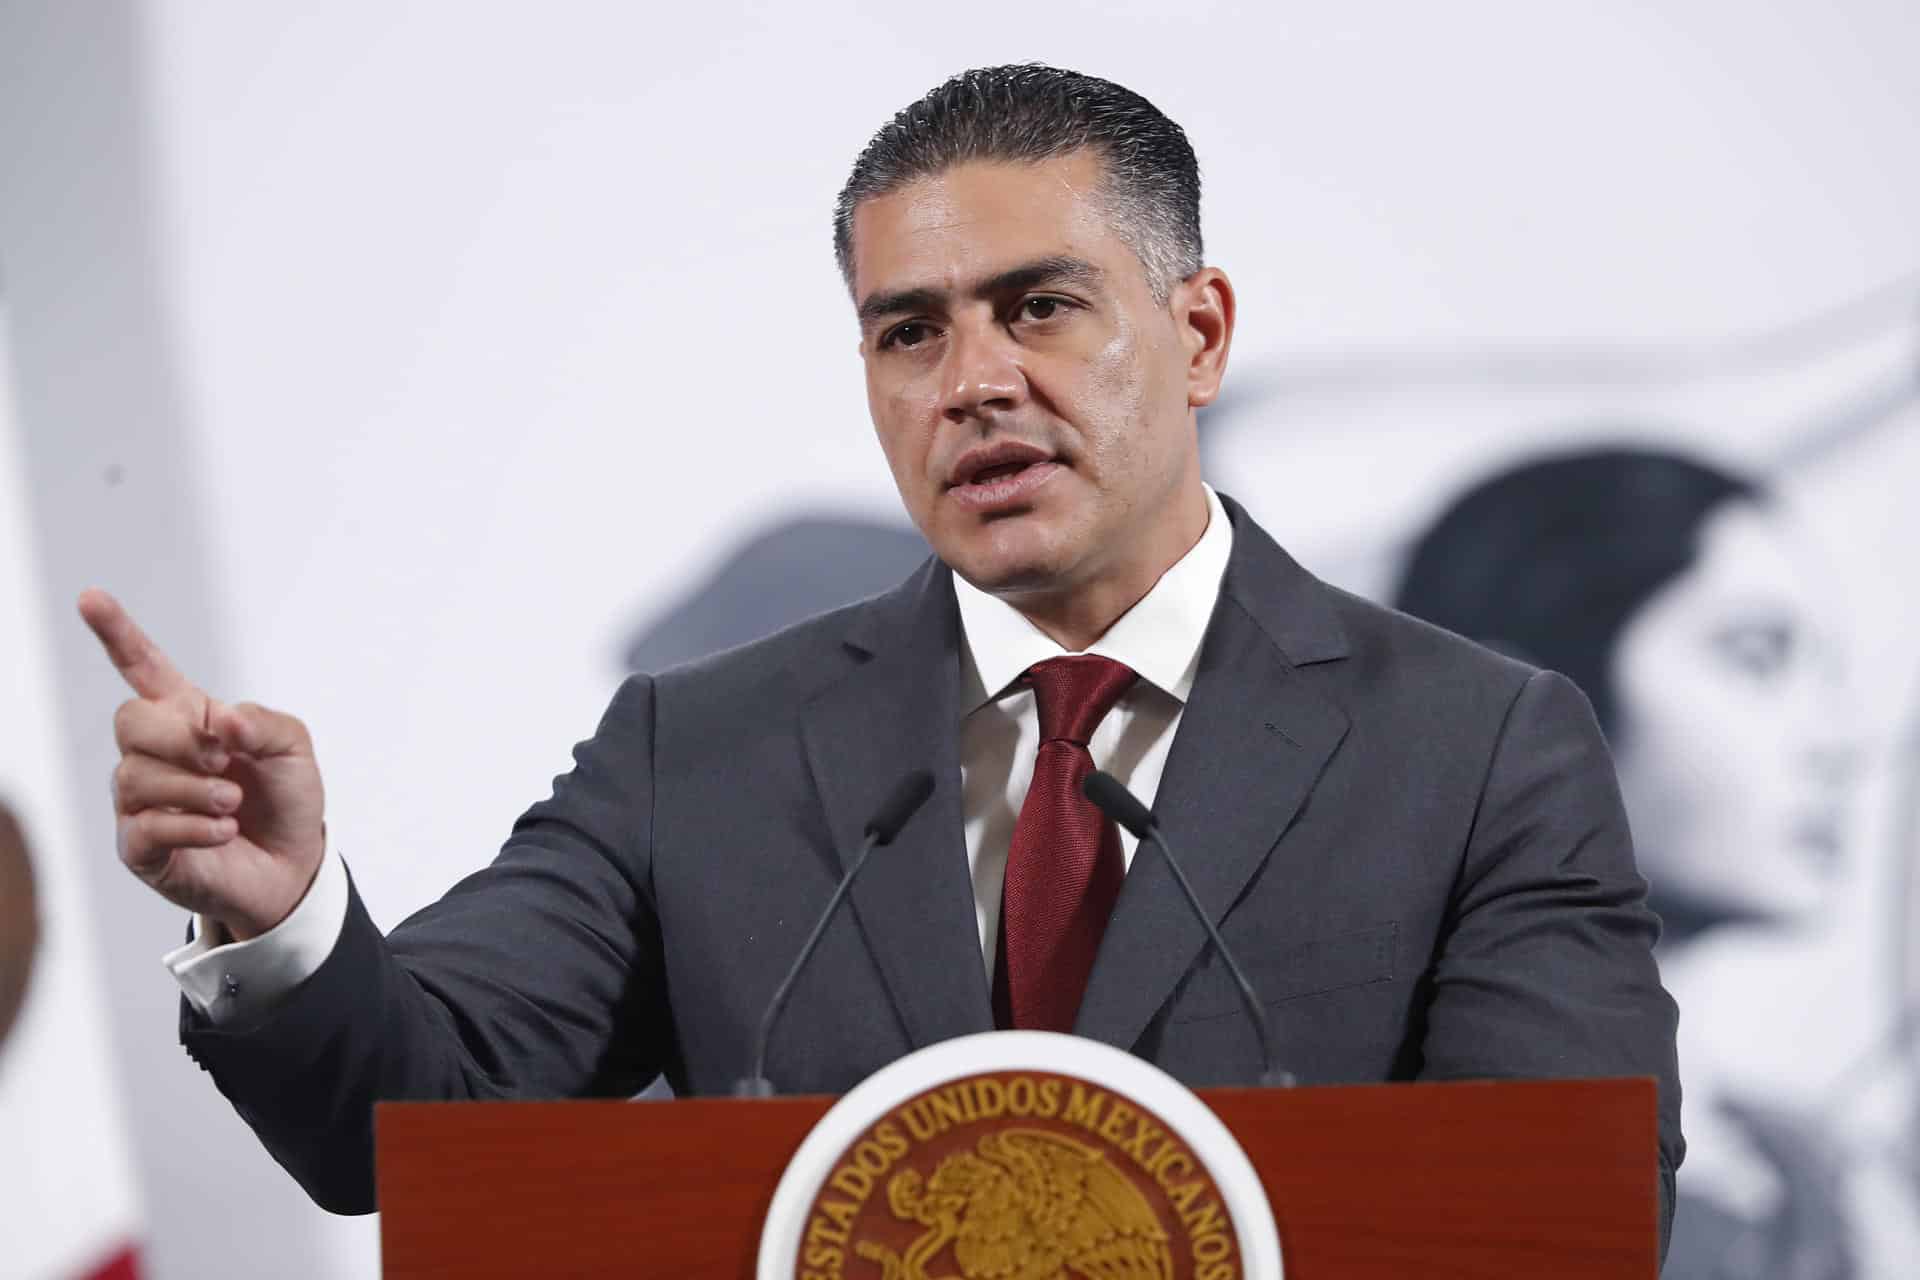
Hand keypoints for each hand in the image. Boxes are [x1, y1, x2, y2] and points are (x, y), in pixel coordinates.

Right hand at [79, 589, 326, 940]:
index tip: (91, 597)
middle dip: (178, 738)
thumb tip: (220, 719)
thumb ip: (262, 723)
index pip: (141, 668)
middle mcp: (155, 754)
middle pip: (130, 721)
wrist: (295, 865)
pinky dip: (193, 825)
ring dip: (195, 789)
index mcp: (189, 717)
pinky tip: (225, 830)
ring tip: (233, 804)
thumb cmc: (286, 798)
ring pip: (136, 777)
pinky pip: (146, 826)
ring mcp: (141, 801)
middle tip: (225, 762)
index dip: (117, 633)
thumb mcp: (293, 749)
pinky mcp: (141, 847)